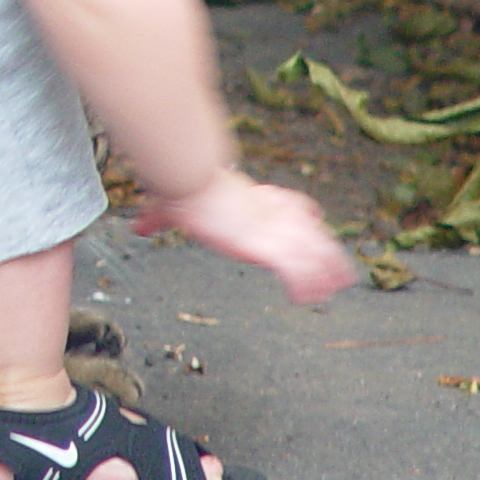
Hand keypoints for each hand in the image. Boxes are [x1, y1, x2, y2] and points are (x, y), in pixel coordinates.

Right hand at [135, 170, 358, 304]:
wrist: (192, 181)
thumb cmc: (182, 188)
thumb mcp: (172, 203)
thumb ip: (157, 217)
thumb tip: (137, 225)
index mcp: (256, 199)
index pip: (292, 205)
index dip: (305, 215)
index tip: (314, 219)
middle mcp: (271, 214)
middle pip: (311, 231)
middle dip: (327, 250)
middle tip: (341, 269)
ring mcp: (272, 231)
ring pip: (312, 253)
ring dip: (328, 270)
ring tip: (342, 284)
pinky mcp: (266, 247)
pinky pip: (294, 272)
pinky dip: (304, 285)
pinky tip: (309, 298)